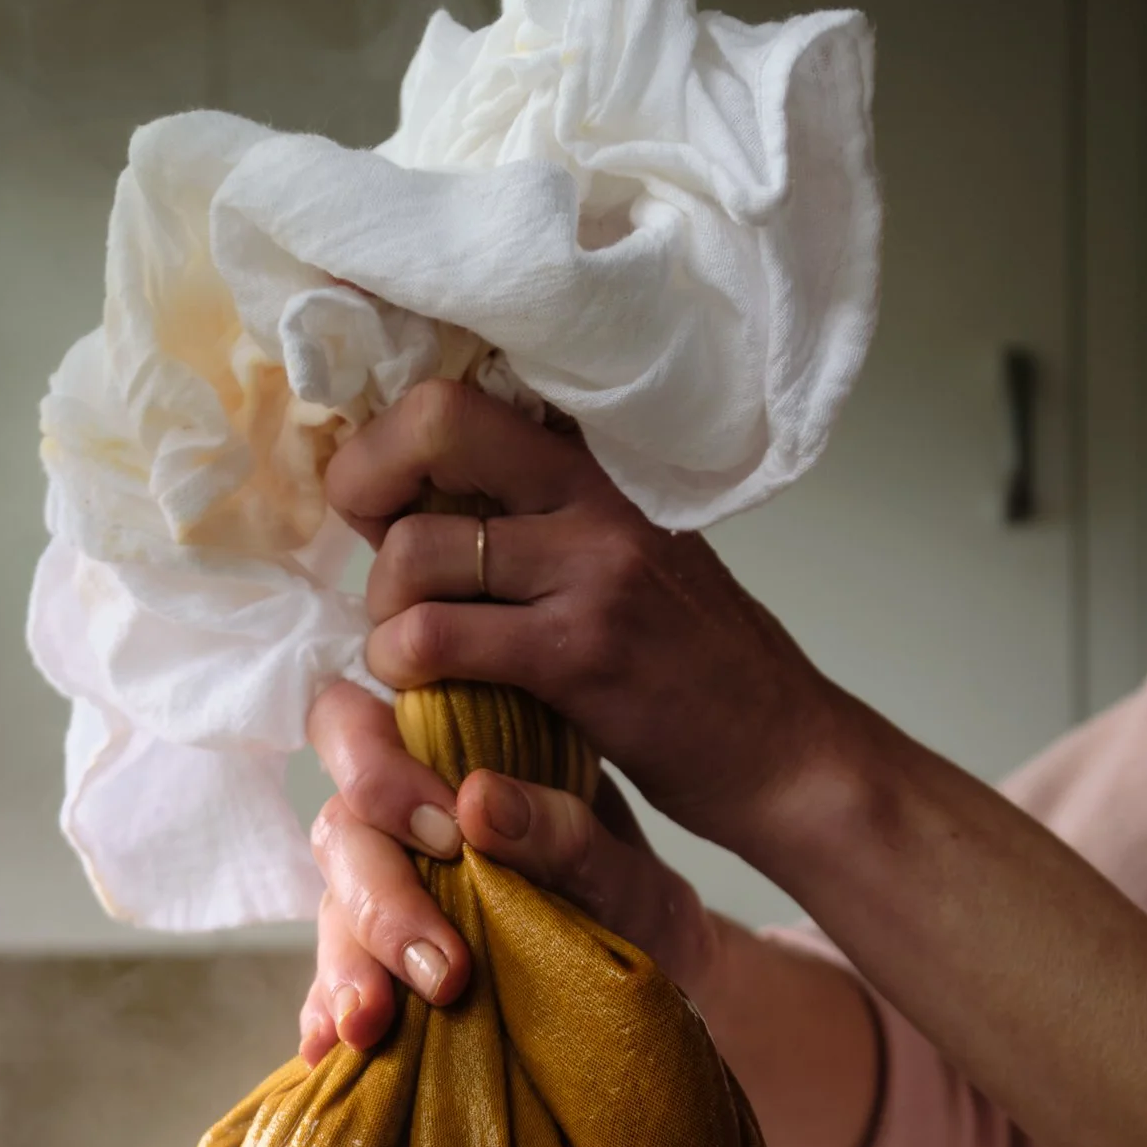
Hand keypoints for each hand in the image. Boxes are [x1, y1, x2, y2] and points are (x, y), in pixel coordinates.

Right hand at [297, 677, 718, 1063]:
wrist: (663, 991)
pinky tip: (327, 1047)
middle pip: (341, 830)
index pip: (360, 725)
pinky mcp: (383, 969)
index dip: (375, 770)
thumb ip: (563, 831)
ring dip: (349, 967)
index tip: (447, 837)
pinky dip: (328, 1013)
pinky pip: (335, 986)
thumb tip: (476, 800)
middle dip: (379, 900)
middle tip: (444, 971)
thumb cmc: (641, 911)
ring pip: (332, 909)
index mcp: (454, 762)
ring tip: (371, 1025)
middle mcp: (406, 825)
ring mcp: (389, 897)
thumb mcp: (625, 873)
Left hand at [323, 378, 850, 862]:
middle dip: (362, 490)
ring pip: (416, 550)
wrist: (784, 751)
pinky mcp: (579, 653)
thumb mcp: (626, 558)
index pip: (458, 394)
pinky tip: (424, 693)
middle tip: (377, 571)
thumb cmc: (694, 666)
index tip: (384, 511)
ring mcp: (590, 569)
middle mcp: (593, 496)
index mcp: (597, 465)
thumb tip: (422, 509)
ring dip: (383, 612)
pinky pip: (438, 640)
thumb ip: (541, 522)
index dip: (388, 447)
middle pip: (432, 424)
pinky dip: (402, 668)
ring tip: (407, 654)